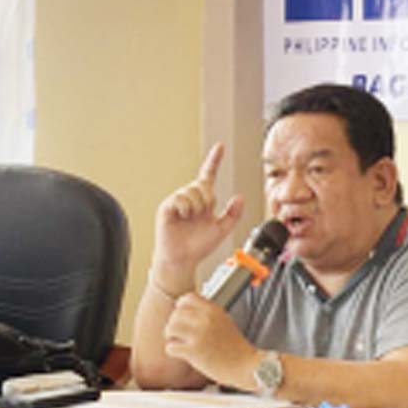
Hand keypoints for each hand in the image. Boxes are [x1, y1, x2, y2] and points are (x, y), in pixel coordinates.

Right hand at [151, 143, 244, 290]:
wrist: (183, 260)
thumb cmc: (198, 246)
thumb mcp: (222, 229)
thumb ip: (233, 214)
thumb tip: (240, 197)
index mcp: (203, 200)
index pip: (208, 175)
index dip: (214, 160)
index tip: (220, 146)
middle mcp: (190, 198)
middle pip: (203, 185)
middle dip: (207, 200)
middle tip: (202, 215)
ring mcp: (177, 201)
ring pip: (192, 191)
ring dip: (196, 207)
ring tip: (190, 219)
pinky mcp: (167, 207)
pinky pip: (180, 199)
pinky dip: (185, 209)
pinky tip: (182, 218)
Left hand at [162, 294, 257, 389]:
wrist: (245, 364)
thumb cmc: (236, 347)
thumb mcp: (224, 321)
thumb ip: (208, 314)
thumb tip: (190, 311)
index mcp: (213, 310)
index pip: (187, 298)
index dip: (181, 307)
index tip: (181, 315)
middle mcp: (205, 319)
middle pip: (176, 314)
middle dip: (174, 324)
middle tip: (178, 333)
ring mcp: (199, 334)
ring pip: (170, 328)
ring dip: (171, 336)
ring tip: (178, 342)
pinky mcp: (194, 351)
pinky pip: (171, 347)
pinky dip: (173, 351)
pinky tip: (181, 354)